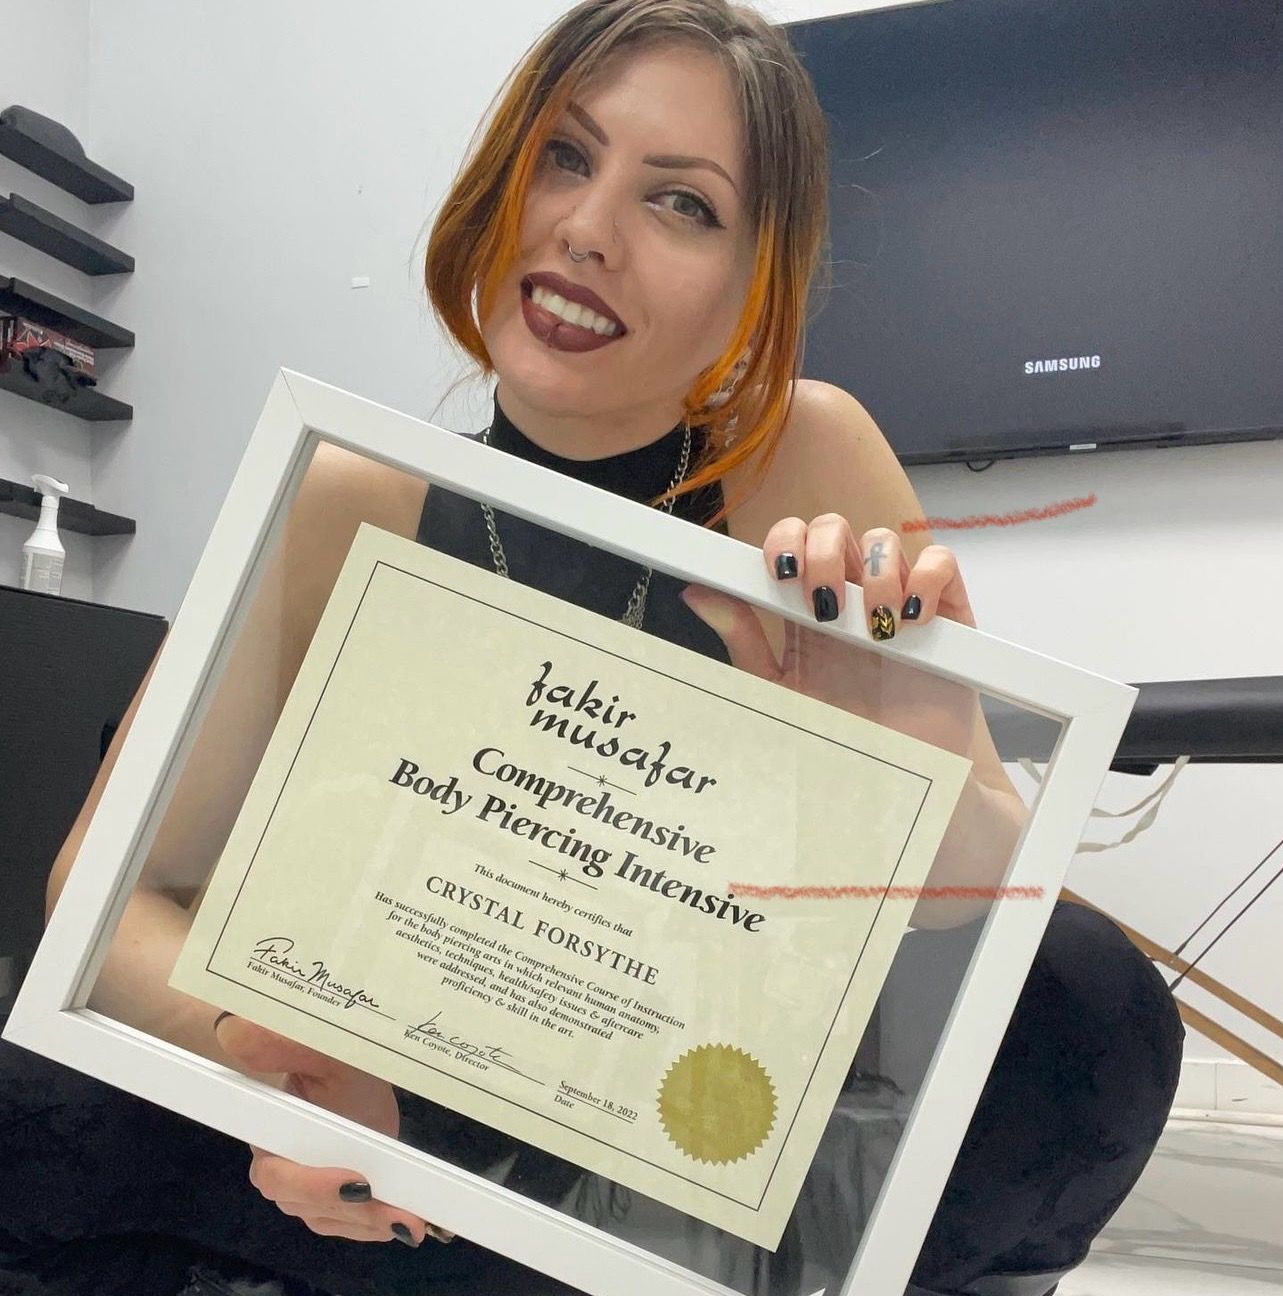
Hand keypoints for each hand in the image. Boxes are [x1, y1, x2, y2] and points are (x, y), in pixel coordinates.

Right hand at [214, 1013, 451, 1244]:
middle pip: (306, 1204)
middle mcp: (280, 1167)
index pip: (279, 1173)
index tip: (359, 1182)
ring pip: (329, 1218)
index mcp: (269, 1133)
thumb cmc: (327, 1056)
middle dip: (351, 1211)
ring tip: (410, 1221)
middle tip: (398, 1215)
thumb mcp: (320, 1049)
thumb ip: (285, 1045)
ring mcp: (306, 1185)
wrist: (344, 1068)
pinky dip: (372, 1224)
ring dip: (368, 1224)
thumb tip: (235, 1032)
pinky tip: (404, 1222)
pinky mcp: (331, 1195)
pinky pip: (345, 1220)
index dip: (314, 1185)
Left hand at [681, 517, 979, 758]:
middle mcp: (850, 596)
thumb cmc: (836, 742)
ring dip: (872, 573)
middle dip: (822, 553)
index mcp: (806, 608)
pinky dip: (925, 578)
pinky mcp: (946, 616)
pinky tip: (909, 619)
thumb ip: (742, 638)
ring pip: (883, 540)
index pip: (793, 542)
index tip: (776, 572)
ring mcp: (897, 602)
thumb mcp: (778, 690)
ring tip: (871, 629)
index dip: (783, 539)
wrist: (894, 789)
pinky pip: (940, 564)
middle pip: (833, 529)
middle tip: (821, 606)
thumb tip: (695, 591)